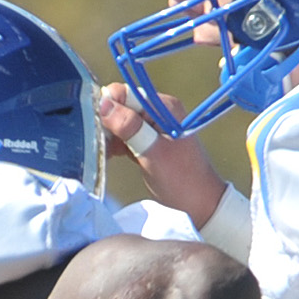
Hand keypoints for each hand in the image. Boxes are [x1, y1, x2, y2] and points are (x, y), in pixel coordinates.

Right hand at [97, 80, 225, 224]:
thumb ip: (130, 127)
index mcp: (165, 108)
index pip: (126, 93)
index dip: (107, 105)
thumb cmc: (183, 180)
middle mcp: (159, 112)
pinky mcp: (148, 142)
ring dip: (109, 135)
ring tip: (105, 152)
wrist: (202, 205)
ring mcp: (154, 127)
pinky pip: (125, 135)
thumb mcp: (153, 152)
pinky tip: (110, 155)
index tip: (97, 125)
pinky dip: (115, 144)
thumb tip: (105, 104)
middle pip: (121, 106)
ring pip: (120, 122)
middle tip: (100, 143)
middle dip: (106, 121)